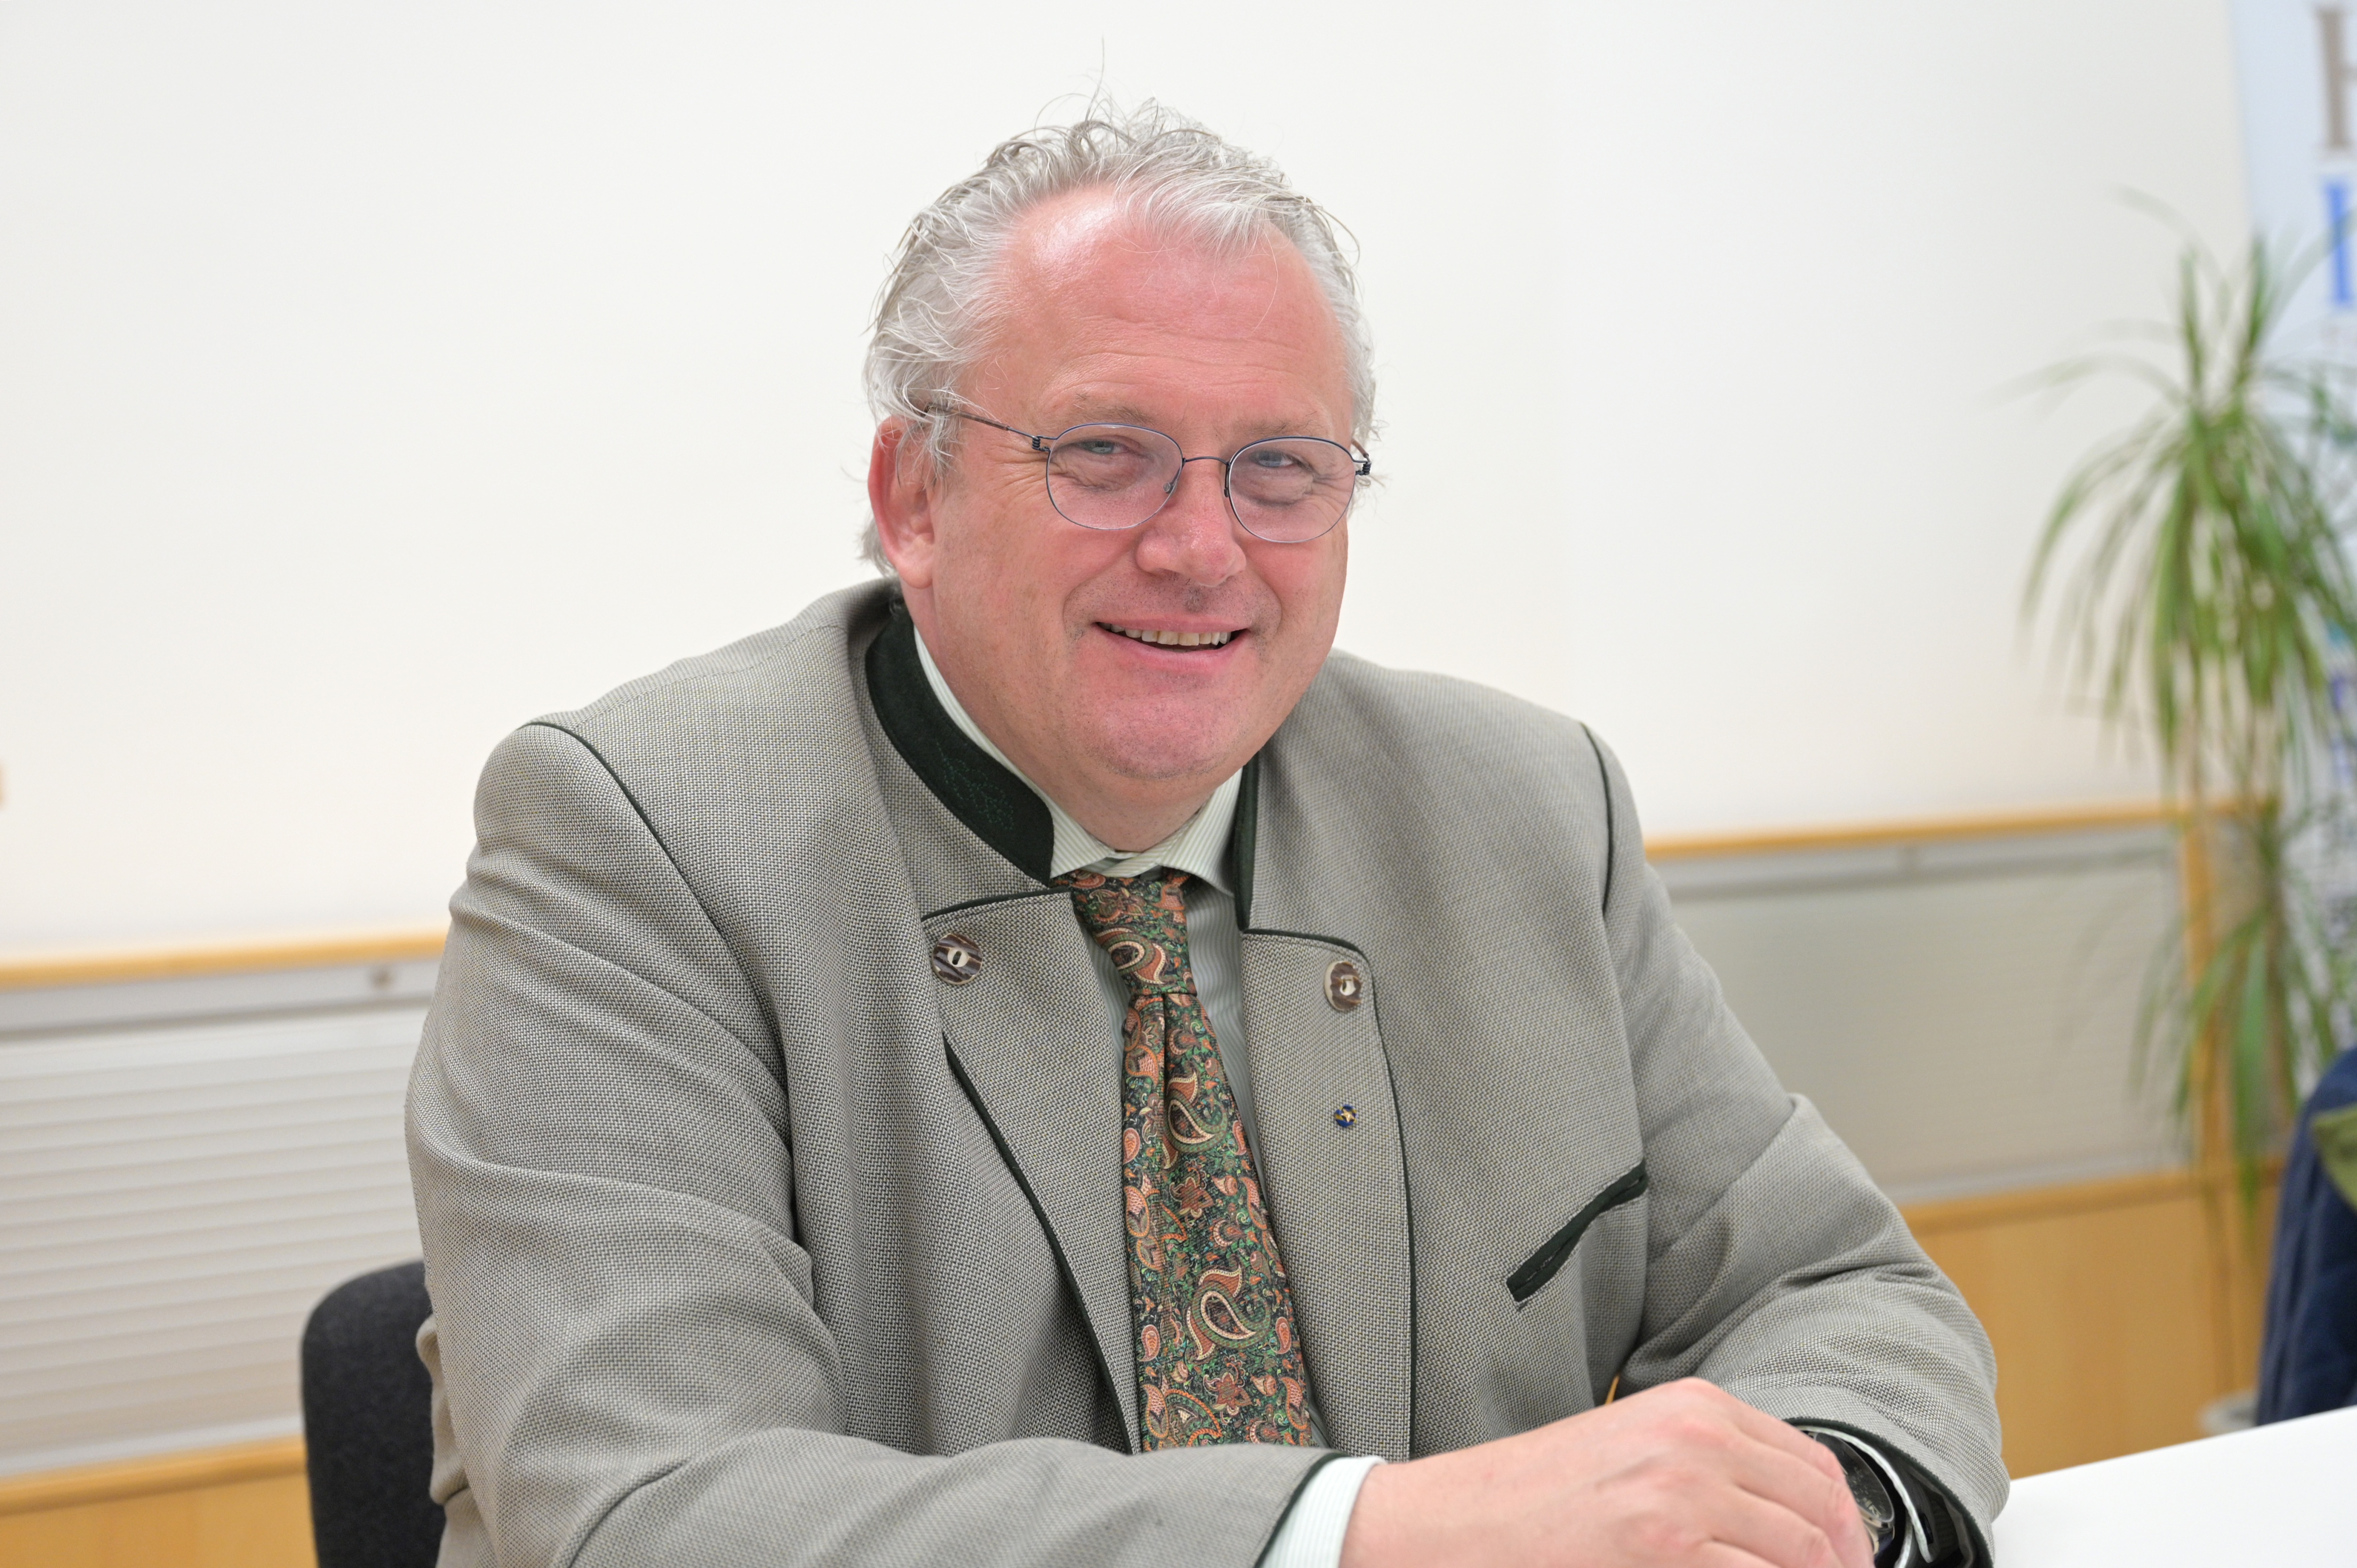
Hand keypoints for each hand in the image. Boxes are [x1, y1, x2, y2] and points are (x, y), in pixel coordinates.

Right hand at [1337, 1378, 1872, 1567]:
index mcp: (1693, 1408)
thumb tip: (1790, 1523)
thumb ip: (1710, 1469)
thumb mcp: (1634, 1454)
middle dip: (1844, 1565)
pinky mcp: (1663, 1548)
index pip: (1816, 1467)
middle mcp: (1696, 1441)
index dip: (1849, 1527)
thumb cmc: (1537, 1498)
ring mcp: (1681, 1496)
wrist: (1458, 1524)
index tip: (1851, 1563)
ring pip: (1802, 1556)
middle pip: (1821, 1514)